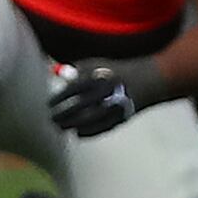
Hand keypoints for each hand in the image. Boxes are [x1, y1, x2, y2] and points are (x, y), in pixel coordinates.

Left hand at [46, 57, 163, 137]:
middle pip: (79, 106)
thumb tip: (55, 75)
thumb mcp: (97, 64)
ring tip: (60, 127)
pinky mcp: (123, 118)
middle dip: (62, 115)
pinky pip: (103, 129)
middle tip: (50, 119)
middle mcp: (108, 92)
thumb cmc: (116, 71)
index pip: (73, 90)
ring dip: (72, 126)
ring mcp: (117, 106)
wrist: (150, 80)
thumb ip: (76, 70)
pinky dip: (89, 133)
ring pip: (90, 120)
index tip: (48, 104)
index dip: (58, 99)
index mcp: (99, 76)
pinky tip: (77, 133)